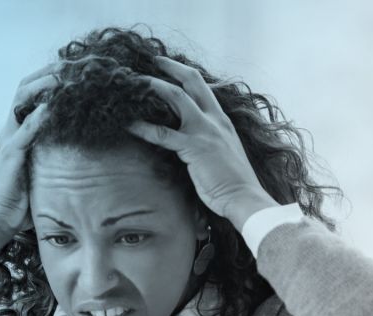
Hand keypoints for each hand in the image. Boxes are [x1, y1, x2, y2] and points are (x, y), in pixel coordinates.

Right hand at [0, 63, 56, 236]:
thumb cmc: (20, 202)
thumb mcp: (40, 172)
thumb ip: (52, 156)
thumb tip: (78, 153)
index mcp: (17, 133)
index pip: (29, 95)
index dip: (48, 79)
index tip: (71, 71)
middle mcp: (11, 131)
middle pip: (25, 87)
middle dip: (49, 72)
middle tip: (73, 64)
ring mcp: (10, 139)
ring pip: (24, 98)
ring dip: (46, 83)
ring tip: (67, 74)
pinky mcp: (12, 152)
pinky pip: (27, 126)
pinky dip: (41, 113)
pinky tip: (56, 104)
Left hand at [125, 56, 278, 229]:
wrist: (243, 197)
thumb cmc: (233, 182)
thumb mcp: (224, 153)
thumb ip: (211, 140)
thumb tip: (192, 140)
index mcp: (222, 120)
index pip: (203, 88)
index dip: (184, 75)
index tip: (168, 68)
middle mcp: (215, 119)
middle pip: (192, 81)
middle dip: (170, 68)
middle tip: (151, 61)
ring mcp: (205, 131)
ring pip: (176, 98)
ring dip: (154, 87)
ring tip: (134, 84)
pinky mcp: (194, 147)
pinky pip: (163, 134)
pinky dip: (143, 128)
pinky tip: (128, 125)